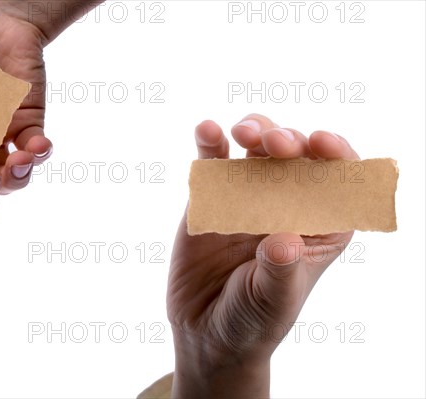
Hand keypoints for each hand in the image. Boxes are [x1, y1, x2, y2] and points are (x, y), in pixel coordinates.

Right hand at [168, 114, 359, 396]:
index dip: (336, 154)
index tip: (321, 143)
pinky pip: (213, 163)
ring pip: (256, 150)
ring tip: (243, 133)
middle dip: (289, 140)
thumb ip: (281, 270)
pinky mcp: (211, 199)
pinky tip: (206, 130)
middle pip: (295, 156)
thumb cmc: (252, 320)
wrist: (205, 331)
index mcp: (319, 228)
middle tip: (275, 144)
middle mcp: (286, 206)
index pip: (338, 181)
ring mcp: (247, 199)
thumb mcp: (273, 301)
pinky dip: (210, 143)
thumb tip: (285, 239)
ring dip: (254, 132)